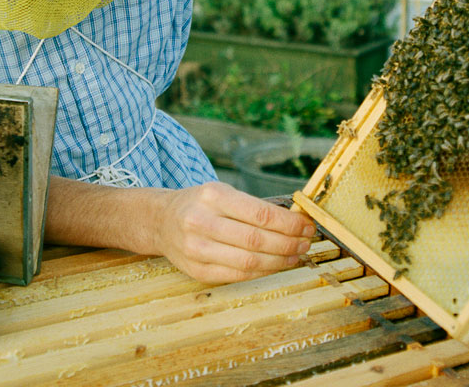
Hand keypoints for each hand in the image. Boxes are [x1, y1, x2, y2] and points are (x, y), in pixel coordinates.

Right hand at [151, 181, 315, 282]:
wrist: (161, 221)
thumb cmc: (200, 205)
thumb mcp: (222, 193)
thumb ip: (254, 206)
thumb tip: (295, 221)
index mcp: (212, 196)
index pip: (261, 214)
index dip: (289, 223)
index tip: (306, 225)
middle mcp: (202, 222)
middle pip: (257, 240)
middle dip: (289, 243)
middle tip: (305, 242)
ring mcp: (196, 249)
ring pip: (249, 261)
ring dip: (280, 261)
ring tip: (295, 255)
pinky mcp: (196, 270)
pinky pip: (237, 275)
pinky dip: (262, 271)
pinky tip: (276, 265)